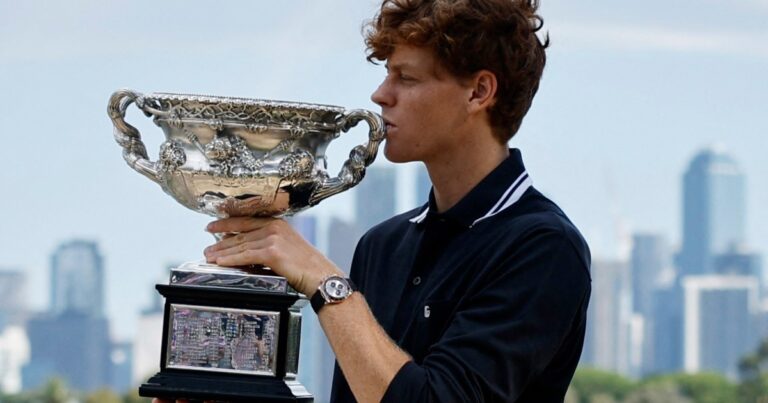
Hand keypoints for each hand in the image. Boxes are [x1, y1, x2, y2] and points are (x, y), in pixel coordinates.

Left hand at [204, 217, 342, 295]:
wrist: (321, 276)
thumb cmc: (307, 267)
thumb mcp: (287, 248)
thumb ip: (268, 245)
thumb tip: (248, 249)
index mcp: (278, 224)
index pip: (246, 220)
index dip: (226, 223)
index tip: (212, 226)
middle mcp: (275, 227)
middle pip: (240, 234)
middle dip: (221, 241)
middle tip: (207, 248)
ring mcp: (273, 238)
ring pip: (240, 245)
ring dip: (222, 252)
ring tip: (209, 257)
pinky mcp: (271, 252)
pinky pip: (244, 255)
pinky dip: (230, 259)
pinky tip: (221, 262)